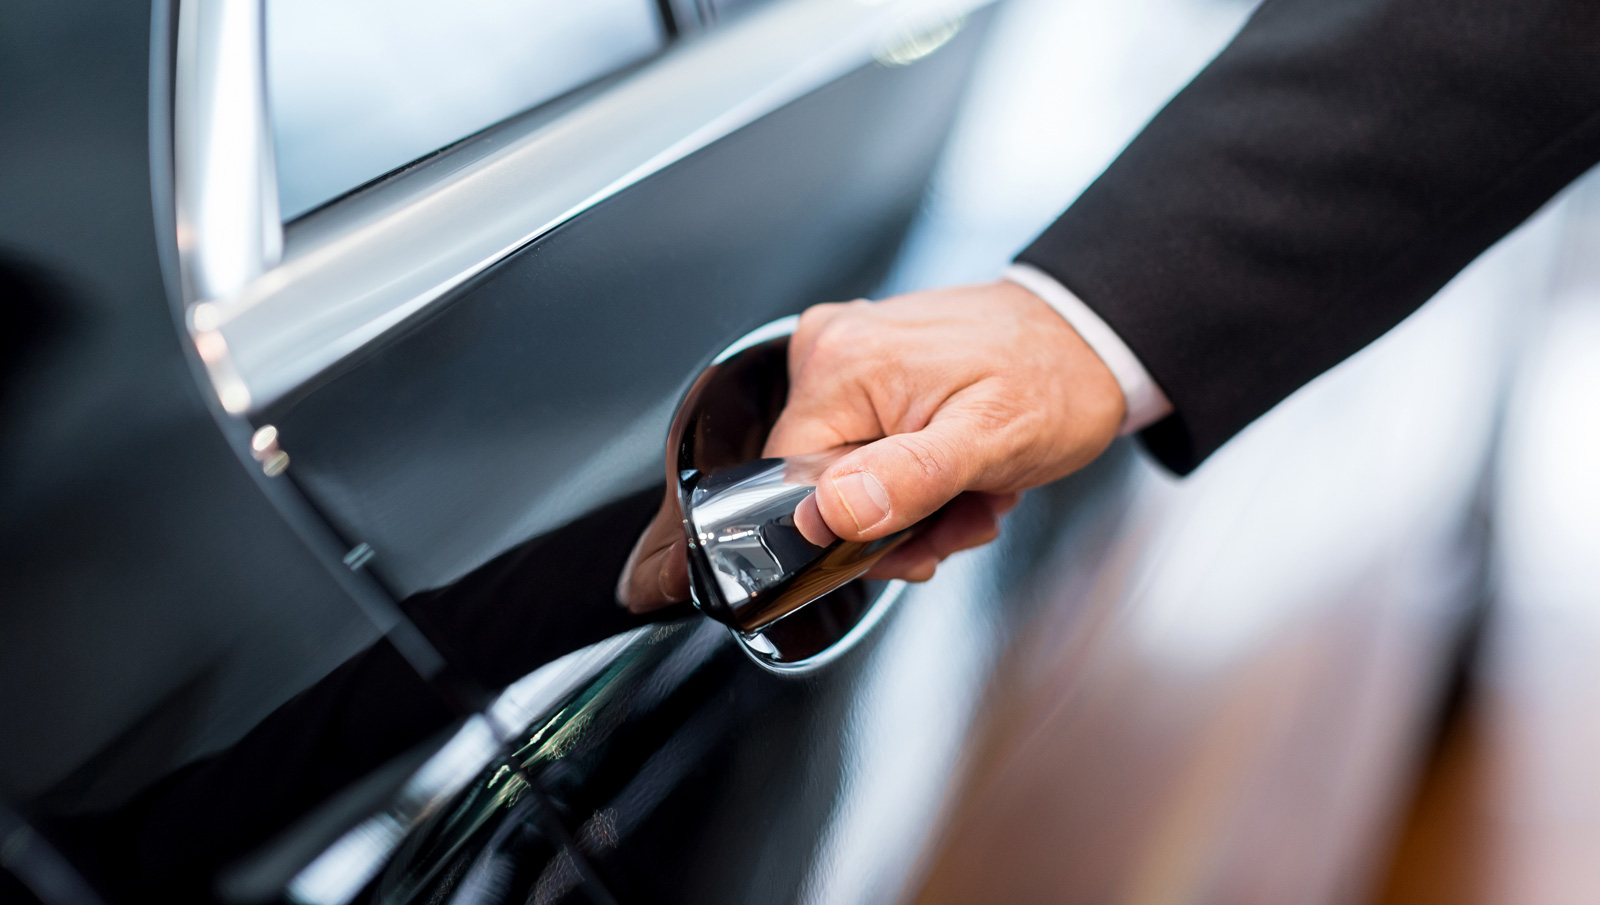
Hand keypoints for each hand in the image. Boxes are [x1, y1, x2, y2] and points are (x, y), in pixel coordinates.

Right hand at [766, 280, 1123, 581]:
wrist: (1091, 340)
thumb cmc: (1055, 380)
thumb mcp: (991, 442)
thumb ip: (910, 479)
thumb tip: (834, 512)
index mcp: (842, 363)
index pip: (792, 483)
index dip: (850, 531)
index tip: (916, 537)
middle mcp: (831, 348)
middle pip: (823, 481)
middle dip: (898, 520)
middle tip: (964, 515)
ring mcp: (849, 354)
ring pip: (850, 474)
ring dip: (917, 505)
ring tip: (978, 490)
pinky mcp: (869, 366)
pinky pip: (869, 447)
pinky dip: (917, 475)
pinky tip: (964, 471)